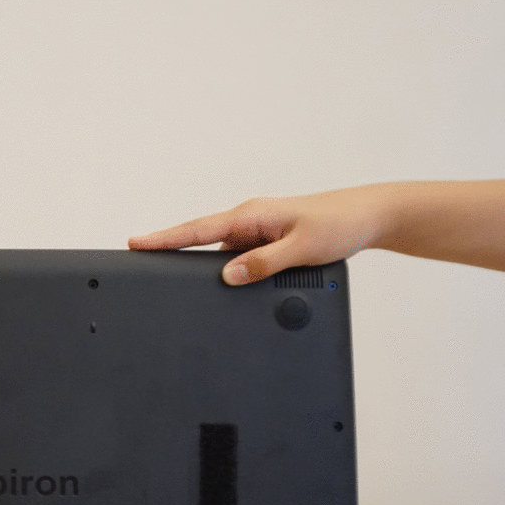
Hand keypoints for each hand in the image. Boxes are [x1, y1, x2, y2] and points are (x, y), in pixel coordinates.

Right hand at [128, 186, 395, 284]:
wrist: (369, 217)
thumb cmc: (339, 224)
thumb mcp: (301, 247)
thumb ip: (263, 263)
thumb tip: (228, 276)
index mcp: (252, 215)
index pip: (197, 229)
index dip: (164, 238)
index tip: (135, 243)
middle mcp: (250, 221)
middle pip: (201, 241)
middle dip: (173, 253)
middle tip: (141, 263)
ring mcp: (257, 233)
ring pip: (222, 255)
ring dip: (209, 271)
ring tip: (184, 286)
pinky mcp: (267, 244)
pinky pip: (240, 260)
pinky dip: (233, 273)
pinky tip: (231, 289)